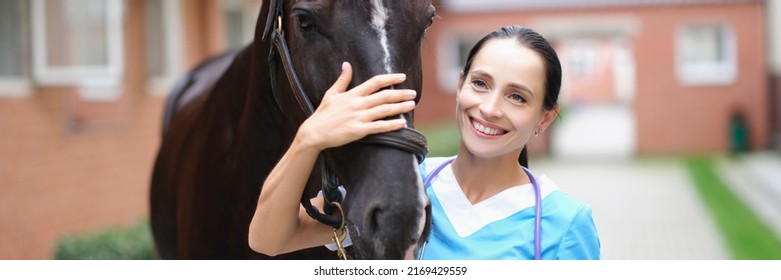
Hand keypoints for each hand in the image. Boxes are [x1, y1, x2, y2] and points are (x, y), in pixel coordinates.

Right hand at [297, 62, 416, 150]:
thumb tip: (346, 64)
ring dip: (400, 107)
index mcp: (353, 94)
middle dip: (401, 93)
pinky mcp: (359, 130)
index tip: (402, 76)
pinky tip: (402, 123)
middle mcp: (358, 104)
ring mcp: (359, 117)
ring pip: (384, 110)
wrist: (314, 132)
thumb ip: (342, 79)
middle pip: (384, 96)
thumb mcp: (331, 93)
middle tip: (413, 93)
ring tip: (412, 104)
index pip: (375, 82)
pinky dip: (392, 125)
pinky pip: (379, 127)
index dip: (390, 78)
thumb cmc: (323, 113)